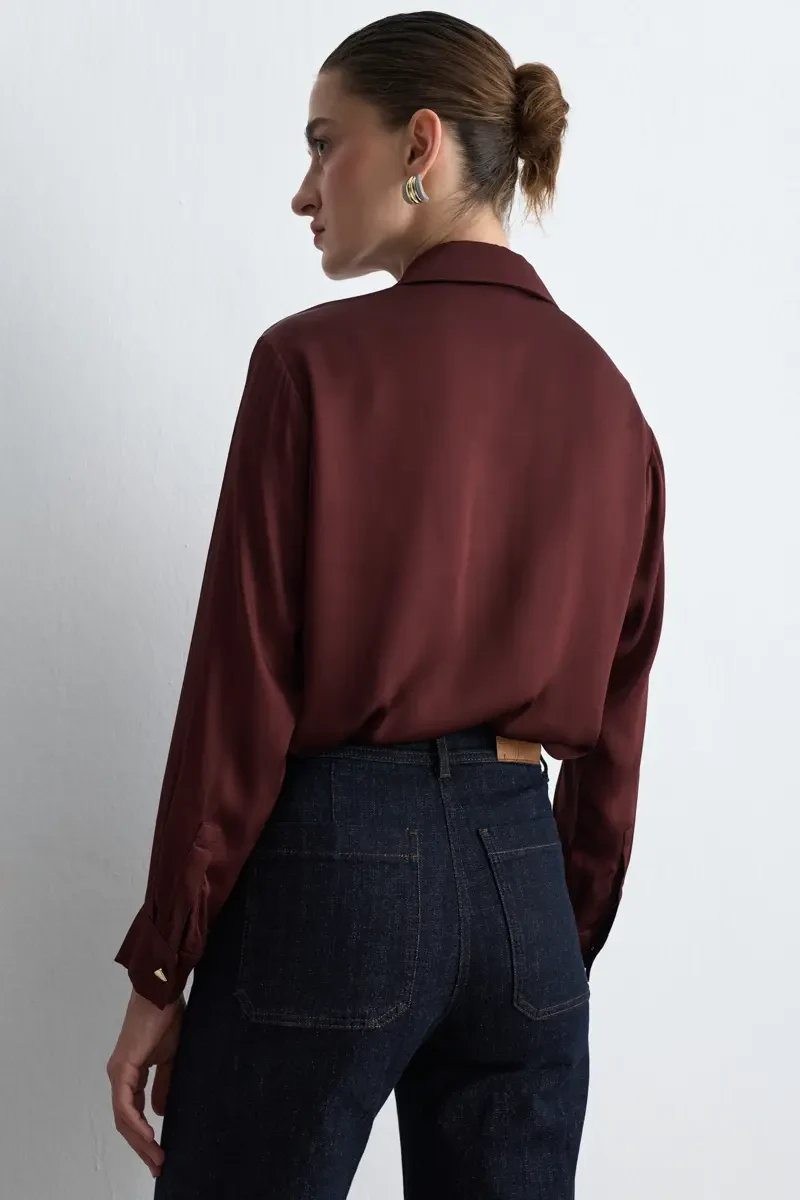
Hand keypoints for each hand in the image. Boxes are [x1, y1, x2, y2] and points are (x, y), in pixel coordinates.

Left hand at [107, 987, 184, 1178]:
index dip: (144, 1137)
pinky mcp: (123, 1069)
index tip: (160, 1154)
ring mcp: (118, 1073)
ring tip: (157, 1157)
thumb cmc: (167, 1018)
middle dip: (141, 1147)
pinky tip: (149, 1136)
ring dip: (140, 1141)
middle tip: (158, 1166)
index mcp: (130, 1074)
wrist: (162, 993)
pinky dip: (136, 1123)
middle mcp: (119, 1076)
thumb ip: (163, 1085)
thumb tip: (158, 1113)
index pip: (132, 1114)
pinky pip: (125, 1105)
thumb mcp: (170, 1058)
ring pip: (123, 1118)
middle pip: (125, 1122)